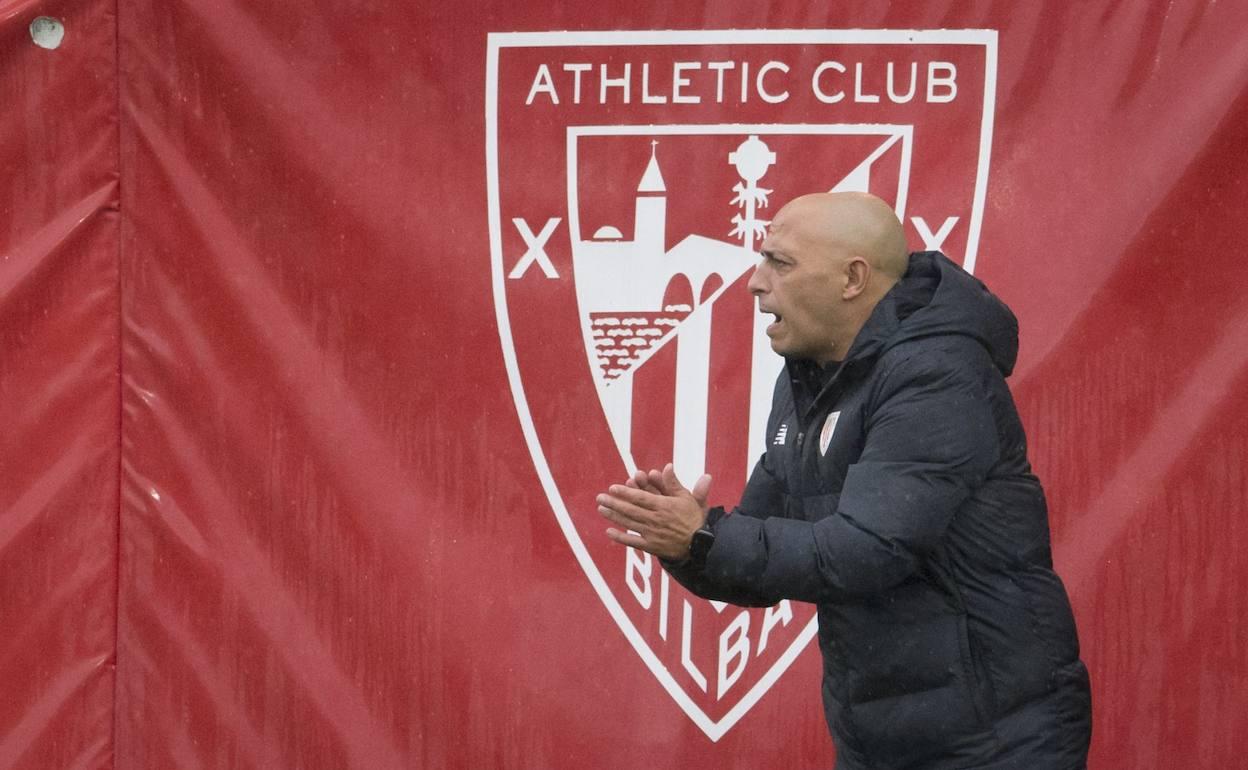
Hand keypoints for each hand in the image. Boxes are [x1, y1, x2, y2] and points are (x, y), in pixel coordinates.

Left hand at [597, 463, 711, 560]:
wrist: (700, 545)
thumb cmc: (693, 519)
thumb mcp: (687, 498)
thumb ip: (674, 483)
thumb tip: (667, 466)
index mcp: (663, 506)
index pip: (641, 498)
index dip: (626, 493)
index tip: (613, 488)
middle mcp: (655, 519)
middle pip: (631, 510)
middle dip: (614, 503)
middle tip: (600, 497)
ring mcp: (652, 534)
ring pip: (629, 523)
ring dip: (614, 516)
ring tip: (601, 509)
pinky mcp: (651, 546)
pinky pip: (633, 541)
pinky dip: (620, 537)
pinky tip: (609, 531)